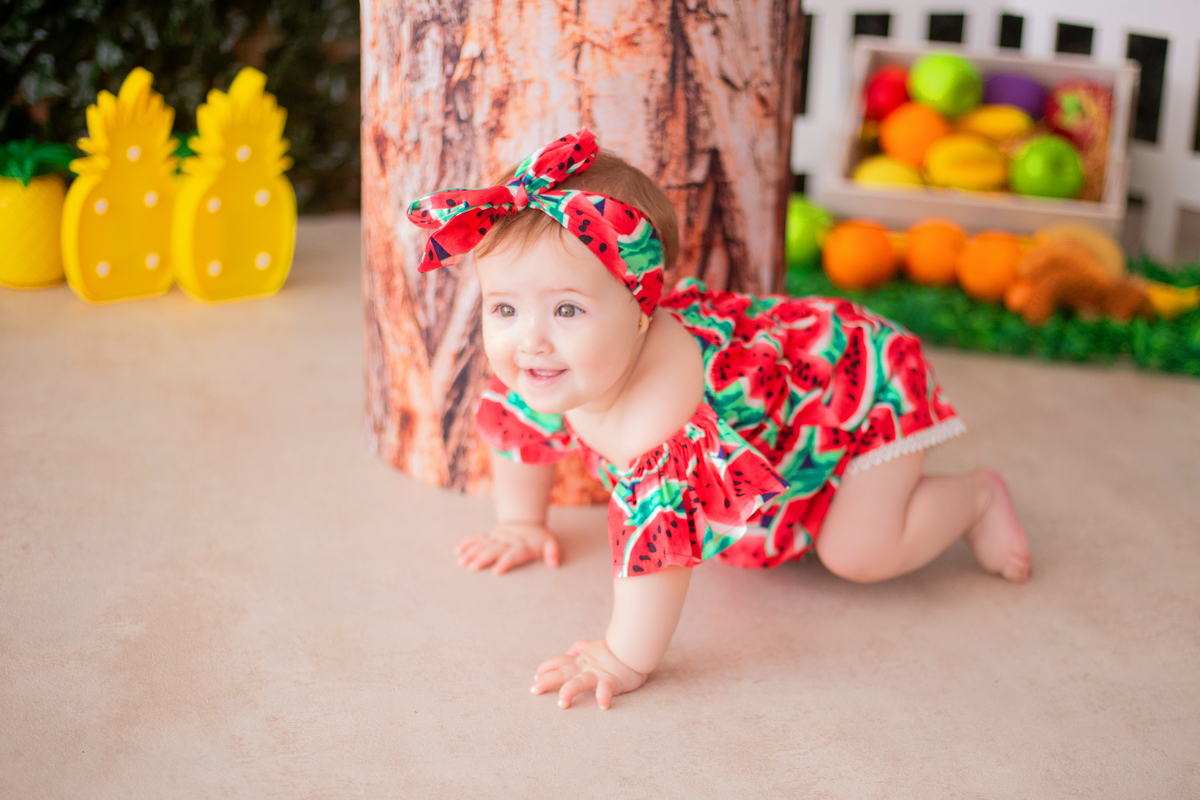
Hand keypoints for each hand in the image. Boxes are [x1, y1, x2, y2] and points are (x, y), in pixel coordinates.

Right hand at [455, 522, 559, 574]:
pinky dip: (467, 543)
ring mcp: (496, 538)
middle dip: (482, 558)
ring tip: (460, 562)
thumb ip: (552, 552)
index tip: (495, 572)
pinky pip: (477, 539)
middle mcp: (506, 542)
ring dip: (471, 552)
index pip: (512, 555)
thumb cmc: (539, 538)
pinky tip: (457, 551)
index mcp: (521, 546)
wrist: (527, 521)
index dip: (504, 562)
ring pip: (482, 545)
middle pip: (493, 550)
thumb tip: (554, 564)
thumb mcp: (550, 543)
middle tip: (471, 568)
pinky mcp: (490, 536)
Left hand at [532, 639, 646, 709]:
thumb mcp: (592, 647)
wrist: (633, 646)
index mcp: (579, 660)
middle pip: (562, 673)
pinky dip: (604, 696)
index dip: (545, 668)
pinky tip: (602, 705)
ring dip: (569, 691)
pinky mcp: (612, 681)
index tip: (536, 677)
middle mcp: (584, 667)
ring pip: (579, 682)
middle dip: (546, 681)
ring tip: (562, 704)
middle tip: (534, 690)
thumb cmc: (612, 650)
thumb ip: (579, 650)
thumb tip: (569, 652)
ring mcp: (597, 674)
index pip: (558, 662)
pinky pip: (607, 688)